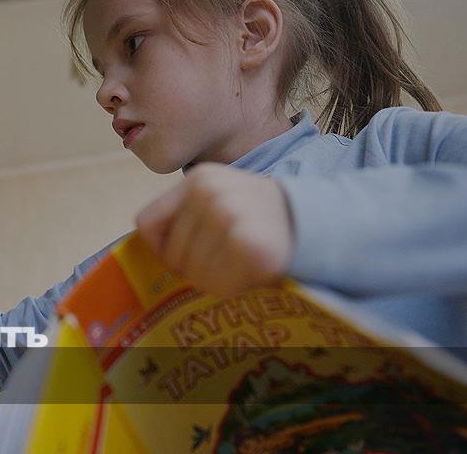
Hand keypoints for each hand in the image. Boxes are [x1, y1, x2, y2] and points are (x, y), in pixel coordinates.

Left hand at [135, 163, 294, 297]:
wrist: (320, 225)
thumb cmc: (262, 222)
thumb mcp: (221, 202)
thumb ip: (187, 218)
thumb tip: (152, 253)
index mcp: (198, 179)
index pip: (147, 223)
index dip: (163, 247)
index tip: (191, 253)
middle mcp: (208, 191)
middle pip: (171, 254)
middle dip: (196, 267)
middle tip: (229, 259)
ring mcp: (228, 215)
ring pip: (193, 272)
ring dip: (217, 279)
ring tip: (243, 262)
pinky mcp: (248, 244)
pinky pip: (217, 283)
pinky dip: (232, 287)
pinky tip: (253, 270)